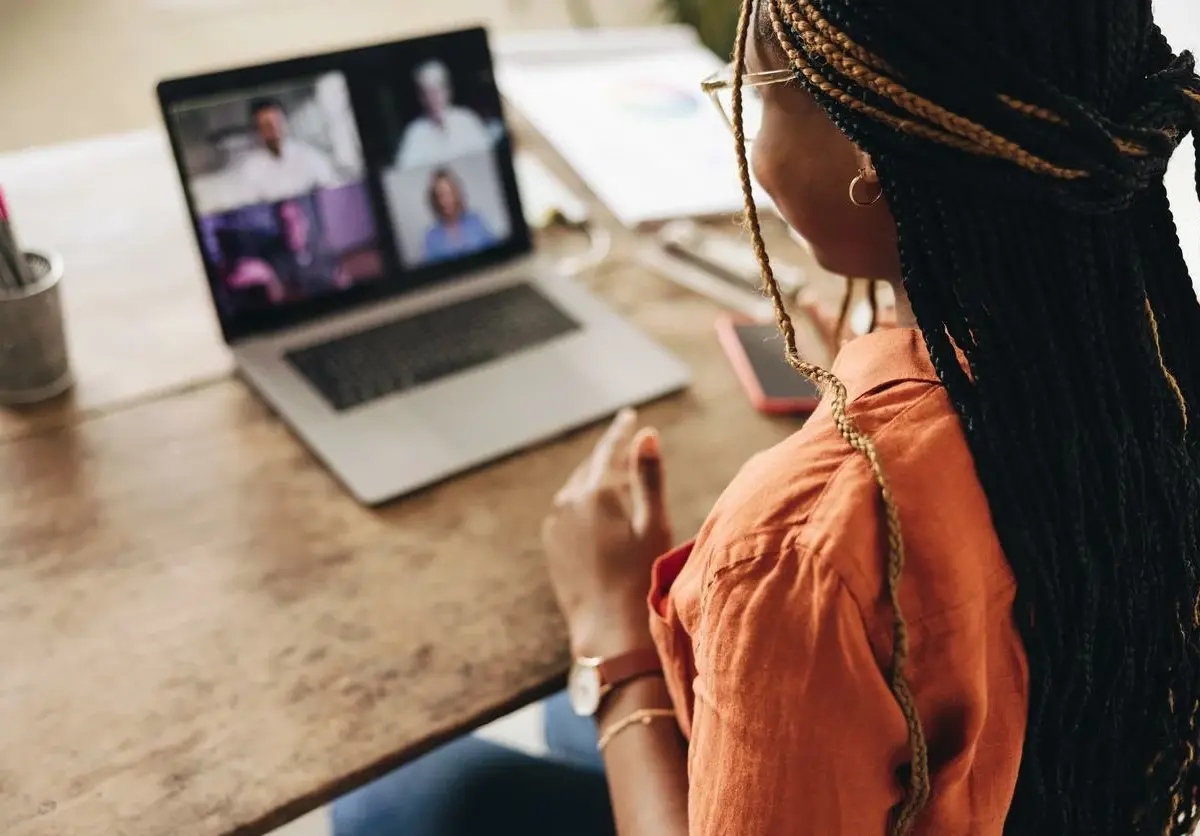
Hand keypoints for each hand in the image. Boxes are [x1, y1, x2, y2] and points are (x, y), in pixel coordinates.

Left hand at [542, 408, 672, 657]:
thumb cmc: (639, 578)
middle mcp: (568, 502)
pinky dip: (583, 503)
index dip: (621, 431)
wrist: (607, 630)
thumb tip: (645, 433)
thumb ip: (647, 476)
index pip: (609, 450)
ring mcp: (555, 524)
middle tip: (624, 443)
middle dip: (608, 456)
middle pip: (591, 468)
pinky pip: (567, 511)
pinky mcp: (551, 544)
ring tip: (612, 475)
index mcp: (595, 493)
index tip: (629, 416)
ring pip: (577, 489)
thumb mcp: (652, 524)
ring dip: (594, 479)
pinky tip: (597, 512)